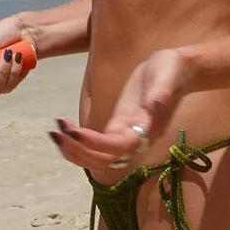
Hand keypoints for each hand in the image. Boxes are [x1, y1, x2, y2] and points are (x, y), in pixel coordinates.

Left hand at [49, 48, 188, 169]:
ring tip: (54, 132)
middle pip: (104, 160)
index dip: (95, 144)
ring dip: (74, 150)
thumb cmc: (172, 70)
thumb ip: (161, 92)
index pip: (117, 147)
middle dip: (78, 151)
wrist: (175, 69)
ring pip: (97, 157)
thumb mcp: (166, 77)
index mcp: (146, 129)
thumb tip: (154, 105)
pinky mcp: (118, 126)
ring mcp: (125, 134)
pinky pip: (96, 144)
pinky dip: (78, 141)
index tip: (74, 131)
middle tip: (57, 133)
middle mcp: (134, 138)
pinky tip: (63, 127)